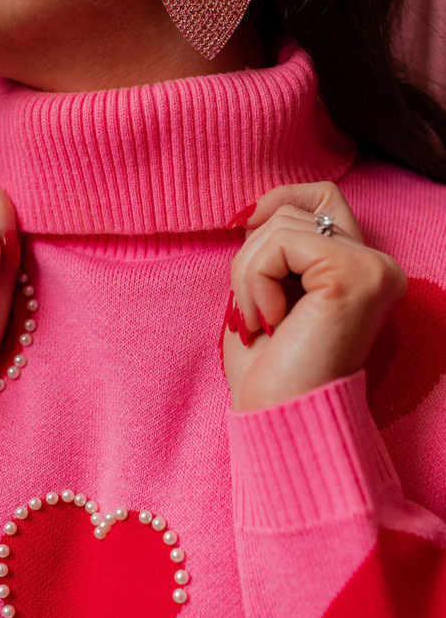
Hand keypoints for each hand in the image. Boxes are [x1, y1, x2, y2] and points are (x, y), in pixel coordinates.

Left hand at [222, 182, 407, 411]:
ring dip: (248, 274)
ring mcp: (371, 269)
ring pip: (283, 223)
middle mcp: (377, 266)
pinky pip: (281, 243)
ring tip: (258, 323)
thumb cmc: (271, 372)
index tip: (240, 230)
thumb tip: (253, 213)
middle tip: (249, 313)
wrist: (282, 420)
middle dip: (251, 255)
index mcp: (360, 271)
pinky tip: (270, 323)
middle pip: (295, 209)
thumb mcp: (266, 297)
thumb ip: (272, 253)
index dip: (276, 202)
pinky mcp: (353, 274)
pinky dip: (256, 281)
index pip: (322, 197)